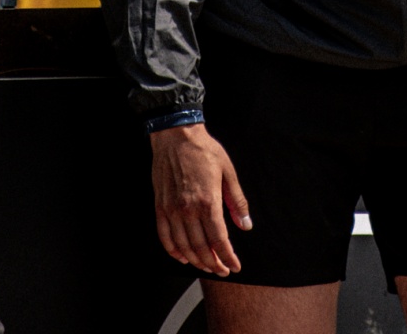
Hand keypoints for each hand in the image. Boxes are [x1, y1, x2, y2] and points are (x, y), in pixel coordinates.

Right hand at [149, 123, 250, 275]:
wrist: (176, 136)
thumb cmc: (204, 151)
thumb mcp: (228, 172)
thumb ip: (237, 202)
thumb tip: (245, 225)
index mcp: (208, 202)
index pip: (219, 240)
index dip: (228, 257)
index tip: (235, 266)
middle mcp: (188, 209)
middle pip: (201, 248)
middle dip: (214, 263)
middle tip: (222, 270)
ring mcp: (172, 209)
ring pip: (183, 246)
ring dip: (196, 261)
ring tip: (206, 265)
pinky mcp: (160, 206)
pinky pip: (165, 236)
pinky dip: (173, 251)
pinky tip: (183, 256)